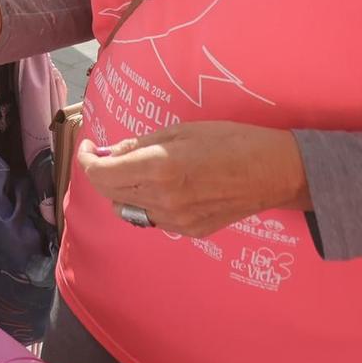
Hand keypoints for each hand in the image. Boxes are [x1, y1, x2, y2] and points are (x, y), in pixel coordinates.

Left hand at [76, 122, 311, 238]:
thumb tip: (112, 153)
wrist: (274, 172)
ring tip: (139, 170)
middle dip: (102, 173)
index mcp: (158, 169)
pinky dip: (148, 203)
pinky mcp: (190, 231)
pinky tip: (166, 187)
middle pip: (109, 193)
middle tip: (110, 154)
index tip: (88, 147)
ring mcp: (176, 221)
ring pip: (128, 209)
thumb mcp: (181, 131)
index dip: (87, 159)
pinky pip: (154, 218)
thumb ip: (140, 144)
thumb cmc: (231, 140)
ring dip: (124, 190)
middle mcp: (162, 200)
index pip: (100, 173)